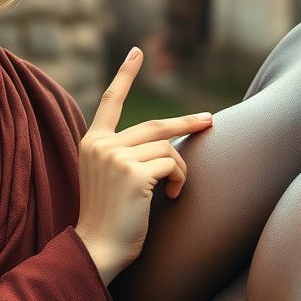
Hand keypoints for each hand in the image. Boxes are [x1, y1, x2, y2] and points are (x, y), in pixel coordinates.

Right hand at [75, 47, 212, 284]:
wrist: (97, 249)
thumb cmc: (110, 219)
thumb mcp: (112, 177)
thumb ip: (128, 153)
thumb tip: (168, 137)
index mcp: (91, 142)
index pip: (110, 101)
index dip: (126, 75)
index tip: (137, 51)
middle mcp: (101, 144)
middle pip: (155, 125)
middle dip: (186, 123)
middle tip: (209, 119)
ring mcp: (116, 157)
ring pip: (167, 148)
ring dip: (179, 170)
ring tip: (173, 191)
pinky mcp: (133, 173)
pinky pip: (172, 165)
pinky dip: (180, 180)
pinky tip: (171, 197)